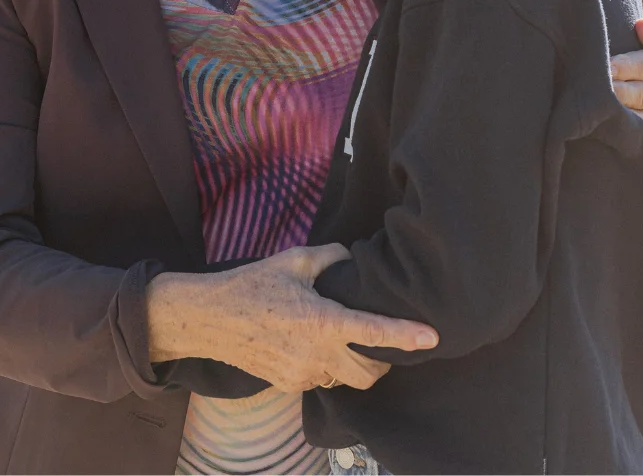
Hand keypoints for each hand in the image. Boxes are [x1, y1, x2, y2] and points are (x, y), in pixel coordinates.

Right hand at [146, 244, 438, 392]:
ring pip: (346, 378)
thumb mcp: (294, 260)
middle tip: (380, 341)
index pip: (374, 332)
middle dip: (383, 361)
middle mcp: (317, 354)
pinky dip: (327, 365)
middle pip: (370, 373)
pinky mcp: (290, 385)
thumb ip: (331, 257)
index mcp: (322, 320)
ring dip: (353, 363)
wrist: (211, 318)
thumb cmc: (252, 284)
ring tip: (339, 337)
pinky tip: (311, 344)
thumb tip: (352, 257)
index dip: (407, 335)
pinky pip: (322, 379)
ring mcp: (303, 374)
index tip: (432, 338)